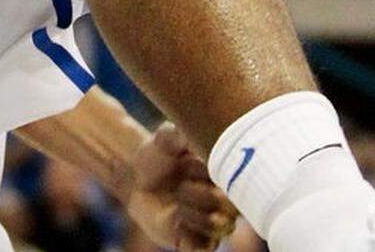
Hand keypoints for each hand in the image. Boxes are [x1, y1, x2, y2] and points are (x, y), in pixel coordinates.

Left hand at [126, 123, 237, 251]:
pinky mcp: (195, 241)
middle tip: (182, 188)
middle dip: (204, 197)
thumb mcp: (163, 140)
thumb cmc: (158, 156)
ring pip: (221, 228)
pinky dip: (190, 237)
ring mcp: (212, 222)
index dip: (213, 176)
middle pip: (232, 207)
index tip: (188, 166)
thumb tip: (182, 136)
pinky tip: (175, 222)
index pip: (237, 182)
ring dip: (196, 216)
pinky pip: (203, 249)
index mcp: (224, 175)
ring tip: (177, 206)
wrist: (138, 179)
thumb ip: (174, 135)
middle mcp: (224, 200)